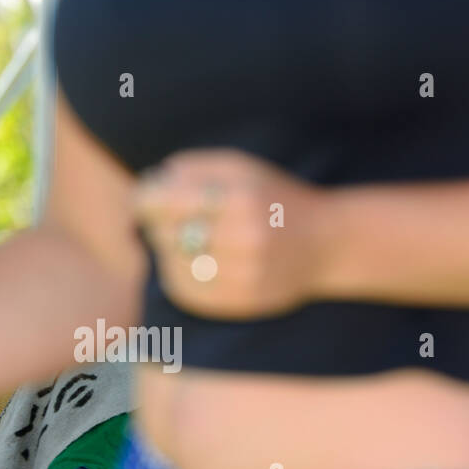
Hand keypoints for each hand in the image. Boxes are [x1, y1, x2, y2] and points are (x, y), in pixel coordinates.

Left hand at [134, 149, 324, 317]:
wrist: (326, 243)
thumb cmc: (275, 198)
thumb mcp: (241, 167)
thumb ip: (195, 168)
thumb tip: (152, 181)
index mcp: (241, 198)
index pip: (168, 202)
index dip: (146, 201)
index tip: (143, 199)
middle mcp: (244, 238)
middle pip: (169, 235)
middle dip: (158, 226)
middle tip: (161, 220)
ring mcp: (245, 274)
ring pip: (175, 268)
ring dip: (167, 254)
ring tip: (178, 242)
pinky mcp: (244, 301)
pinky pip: (190, 294)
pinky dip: (178, 279)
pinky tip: (187, 265)